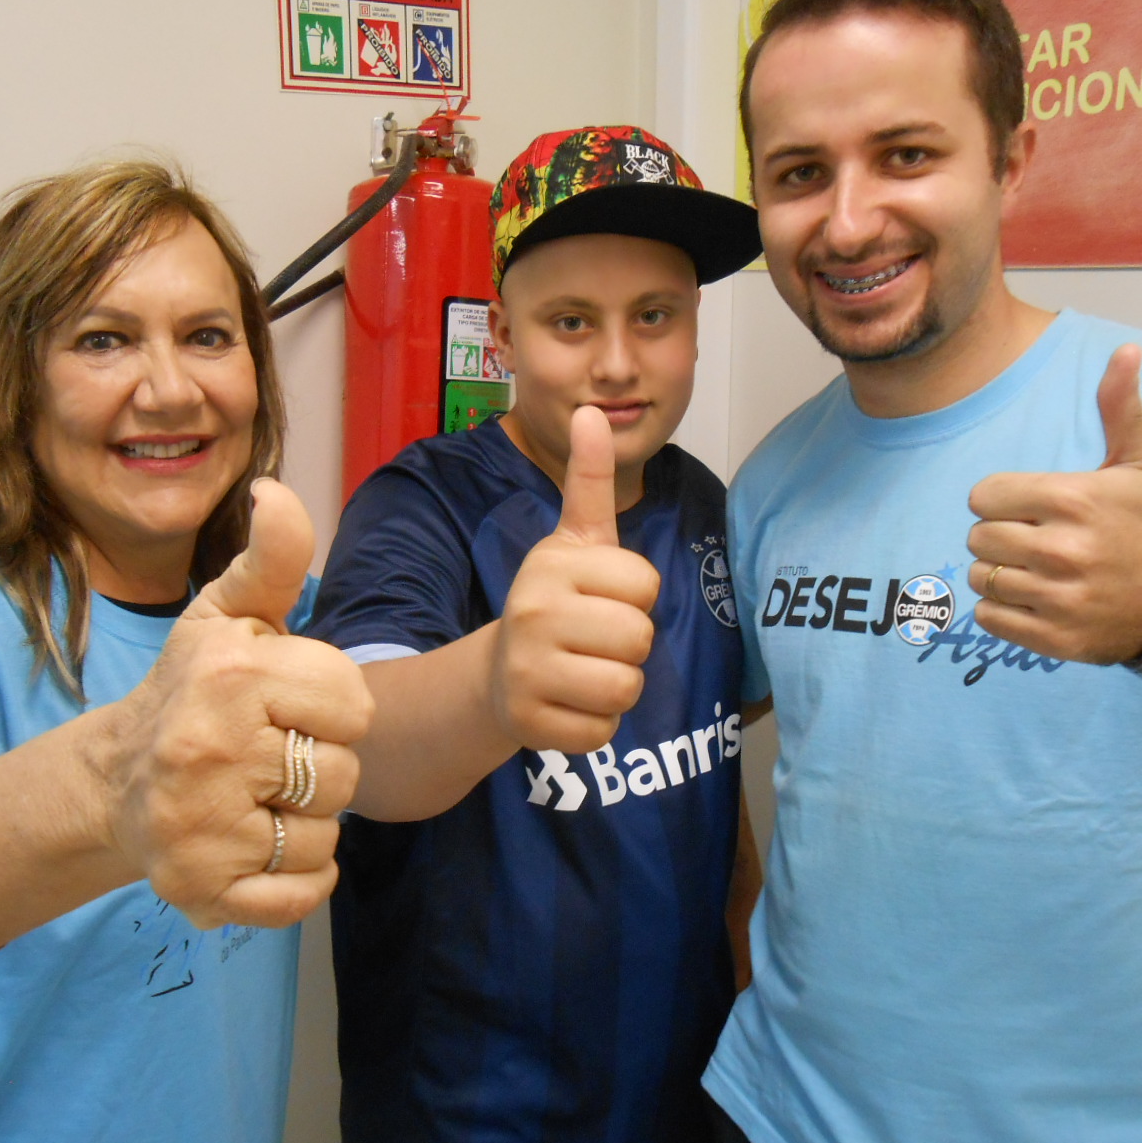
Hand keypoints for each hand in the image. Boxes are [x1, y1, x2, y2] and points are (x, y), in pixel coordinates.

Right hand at [103, 478, 372, 928]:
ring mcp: (202, 825)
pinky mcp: (201, 889)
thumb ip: (271, 558)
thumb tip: (278, 490)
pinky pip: (302, 895)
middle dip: (318, 768)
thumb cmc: (193, 689)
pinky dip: (295, 882)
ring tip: (257, 799)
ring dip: (304, 824)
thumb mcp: (228, 615)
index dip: (331, 708)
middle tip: (268, 757)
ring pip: (324, 838)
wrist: (115, 781)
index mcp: (231, 673)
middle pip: (343, 775)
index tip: (286, 706)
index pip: (355, 703)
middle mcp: (211, 747)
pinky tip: (259, 847)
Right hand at [492, 405, 660, 751]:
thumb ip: (589, 480)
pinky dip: (595, 726)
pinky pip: (603, 732)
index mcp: (553, 564)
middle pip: (639, 638)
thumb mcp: (573, 540)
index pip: (646, 585)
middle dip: (628, 645)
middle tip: (591, 640)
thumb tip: (593, 410)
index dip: (635, 596)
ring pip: (625, 688)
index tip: (601, 596)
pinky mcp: (528, 724)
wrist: (495, 674)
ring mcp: (527, 671)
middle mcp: (533, 613)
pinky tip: (567, 705)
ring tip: (583, 672)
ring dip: (615, 688)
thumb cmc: (553, 602)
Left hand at [966, 344, 1141, 663]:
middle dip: (997, 536)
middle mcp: (1062, 550)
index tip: (1027, 507)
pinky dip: (1001, 610)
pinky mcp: (1053, 639)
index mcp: (1072, 500)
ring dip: (998, 573)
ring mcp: (1058, 598)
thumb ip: (1120, 407)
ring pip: (980, 577)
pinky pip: (987, 617)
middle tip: (1031, 540)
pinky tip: (1033, 599)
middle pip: (977, 537)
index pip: (982, 496)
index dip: (999, 500)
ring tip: (1034, 570)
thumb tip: (1126, 351)